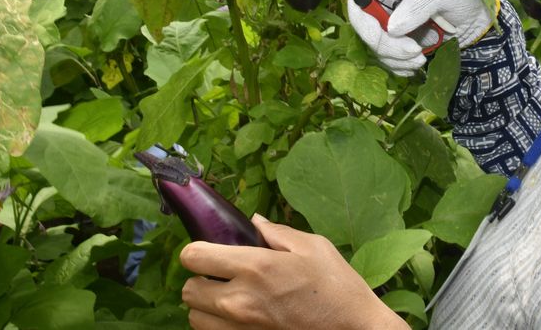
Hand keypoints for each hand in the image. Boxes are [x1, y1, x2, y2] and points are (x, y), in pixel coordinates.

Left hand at [179, 216, 407, 329]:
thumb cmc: (335, 284)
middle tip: (222, 273)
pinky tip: (240, 315)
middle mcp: (239, 300)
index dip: (198, 249)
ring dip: (206, 305)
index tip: (209, 248)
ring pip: (195, 317)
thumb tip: (252, 222)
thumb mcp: (311, 245)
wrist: (351, 328)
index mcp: (255, 267)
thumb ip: (275, 232)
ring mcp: (240, 328)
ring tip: (229, 295)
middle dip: (201, 278)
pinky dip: (218, 324)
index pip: (194, 257)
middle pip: (188, 290)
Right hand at [347, 0, 494, 75]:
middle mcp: (384, 1)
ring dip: (395, 58)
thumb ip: (419, 3)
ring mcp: (389, 22)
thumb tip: (392, 27)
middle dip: (386, 45)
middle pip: (365, 27)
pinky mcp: (397, 41)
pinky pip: (386, 58)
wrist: (477, 17)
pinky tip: (416, 64)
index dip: (363, 20)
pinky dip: (398, 66)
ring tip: (421, 58)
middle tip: (415, 52)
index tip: (384, 37)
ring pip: (375, 46)